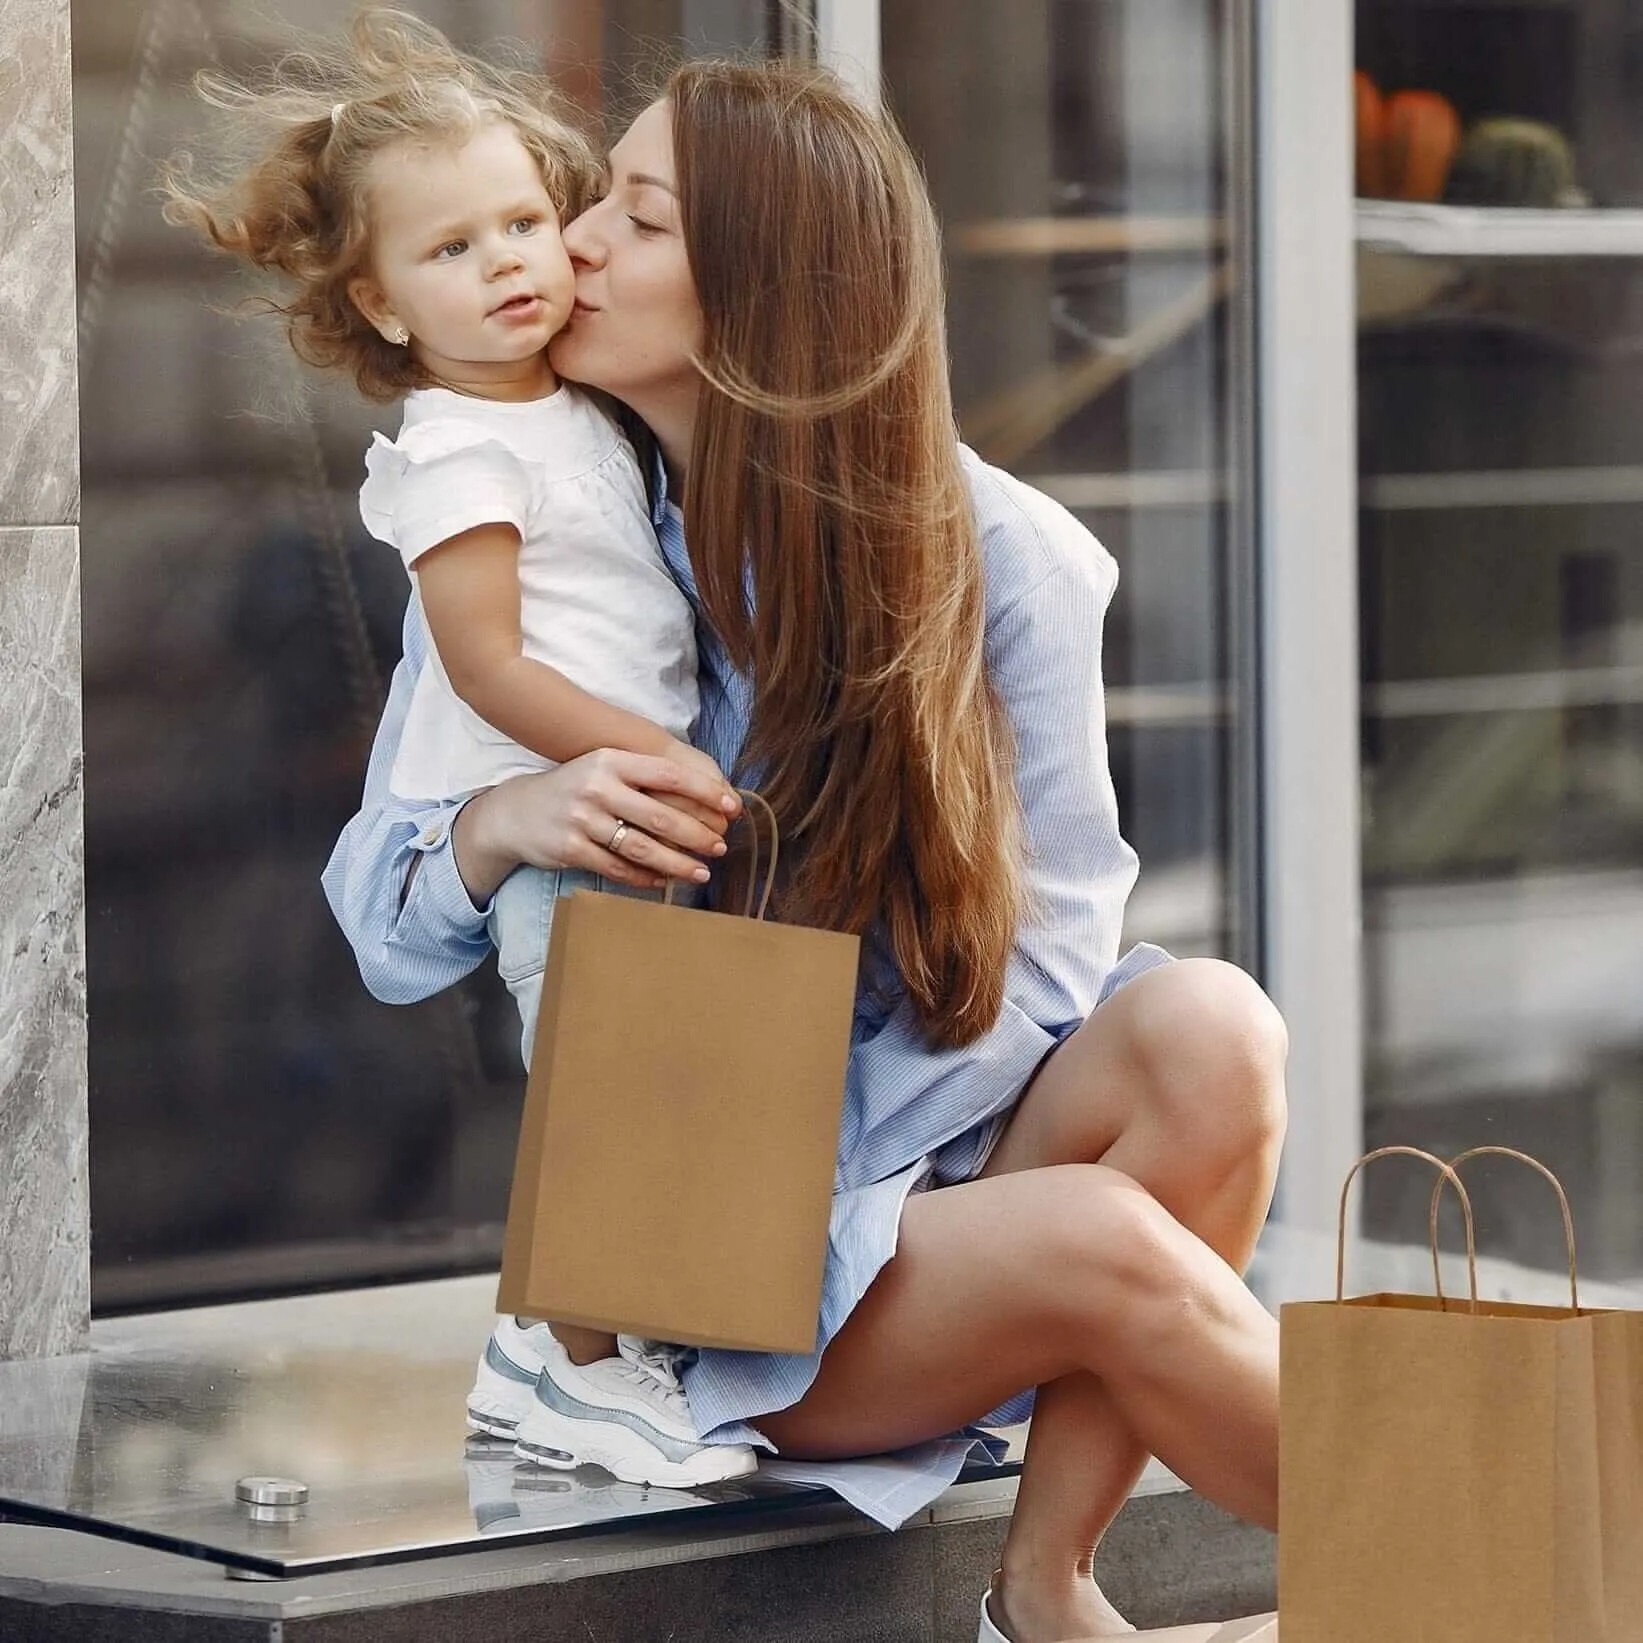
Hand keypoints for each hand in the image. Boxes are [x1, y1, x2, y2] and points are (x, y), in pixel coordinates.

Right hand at [451, 747, 739, 904]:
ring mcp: (582, 819)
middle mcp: (597, 786)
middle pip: (660, 815)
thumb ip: (643, 776)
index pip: (668, 774)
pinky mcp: (571, 849)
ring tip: (701, 872)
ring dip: (677, 863)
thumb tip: (703, 793)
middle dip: (697, 835)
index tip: (732, 807)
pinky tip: (664, 881)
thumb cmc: (574, 788)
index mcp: (611, 760)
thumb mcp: (602, 767)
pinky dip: (645, 877)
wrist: (515, 812)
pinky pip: (618, 868)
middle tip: (720, 847)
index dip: (704, 791)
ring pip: (642, 847)